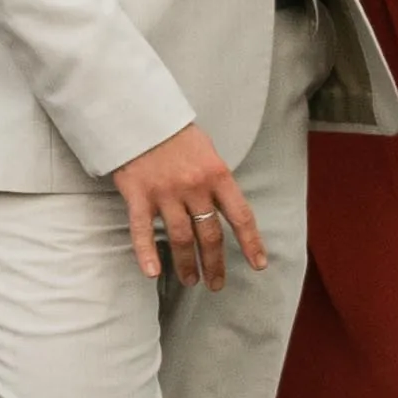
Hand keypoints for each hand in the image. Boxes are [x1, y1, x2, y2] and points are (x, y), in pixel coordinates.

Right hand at [108, 124, 268, 289]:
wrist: (138, 114)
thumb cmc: (174, 133)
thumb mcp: (207, 151)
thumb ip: (216, 181)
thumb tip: (224, 210)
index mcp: (217, 174)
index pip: (241, 216)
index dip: (252, 243)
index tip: (258, 265)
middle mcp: (194, 187)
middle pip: (210, 235)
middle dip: (215, 264)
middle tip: (216, 283)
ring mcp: (165, 192)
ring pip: (180, 239)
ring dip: (187, 264)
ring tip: (190, 280)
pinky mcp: (138, 195)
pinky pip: (142, 231)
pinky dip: (147, 254)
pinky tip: (152, 273)